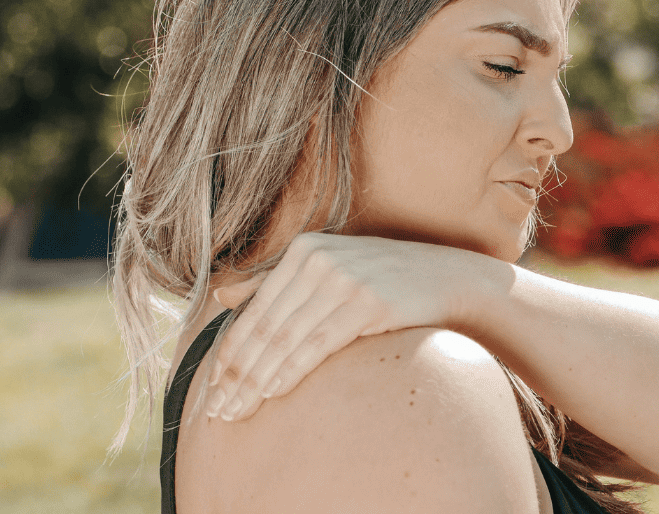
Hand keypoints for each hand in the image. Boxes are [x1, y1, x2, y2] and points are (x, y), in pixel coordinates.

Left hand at [200, 232, 487, 421]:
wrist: (446, 277)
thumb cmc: (383, 279)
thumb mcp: (329, 268)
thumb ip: (276, 280)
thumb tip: (223, 294)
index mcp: (303, 249)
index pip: (254, 310)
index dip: (229, 352)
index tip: (212, 387)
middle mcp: (318, 259)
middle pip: (265, 327)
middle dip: (236, 374)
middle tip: (218, 409)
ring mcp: (343, 278)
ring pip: (285, 338)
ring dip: (256, 379)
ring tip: (238, 409)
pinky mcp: (367, 301)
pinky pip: (317, 343)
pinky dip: (291, 370)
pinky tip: (272, 391)